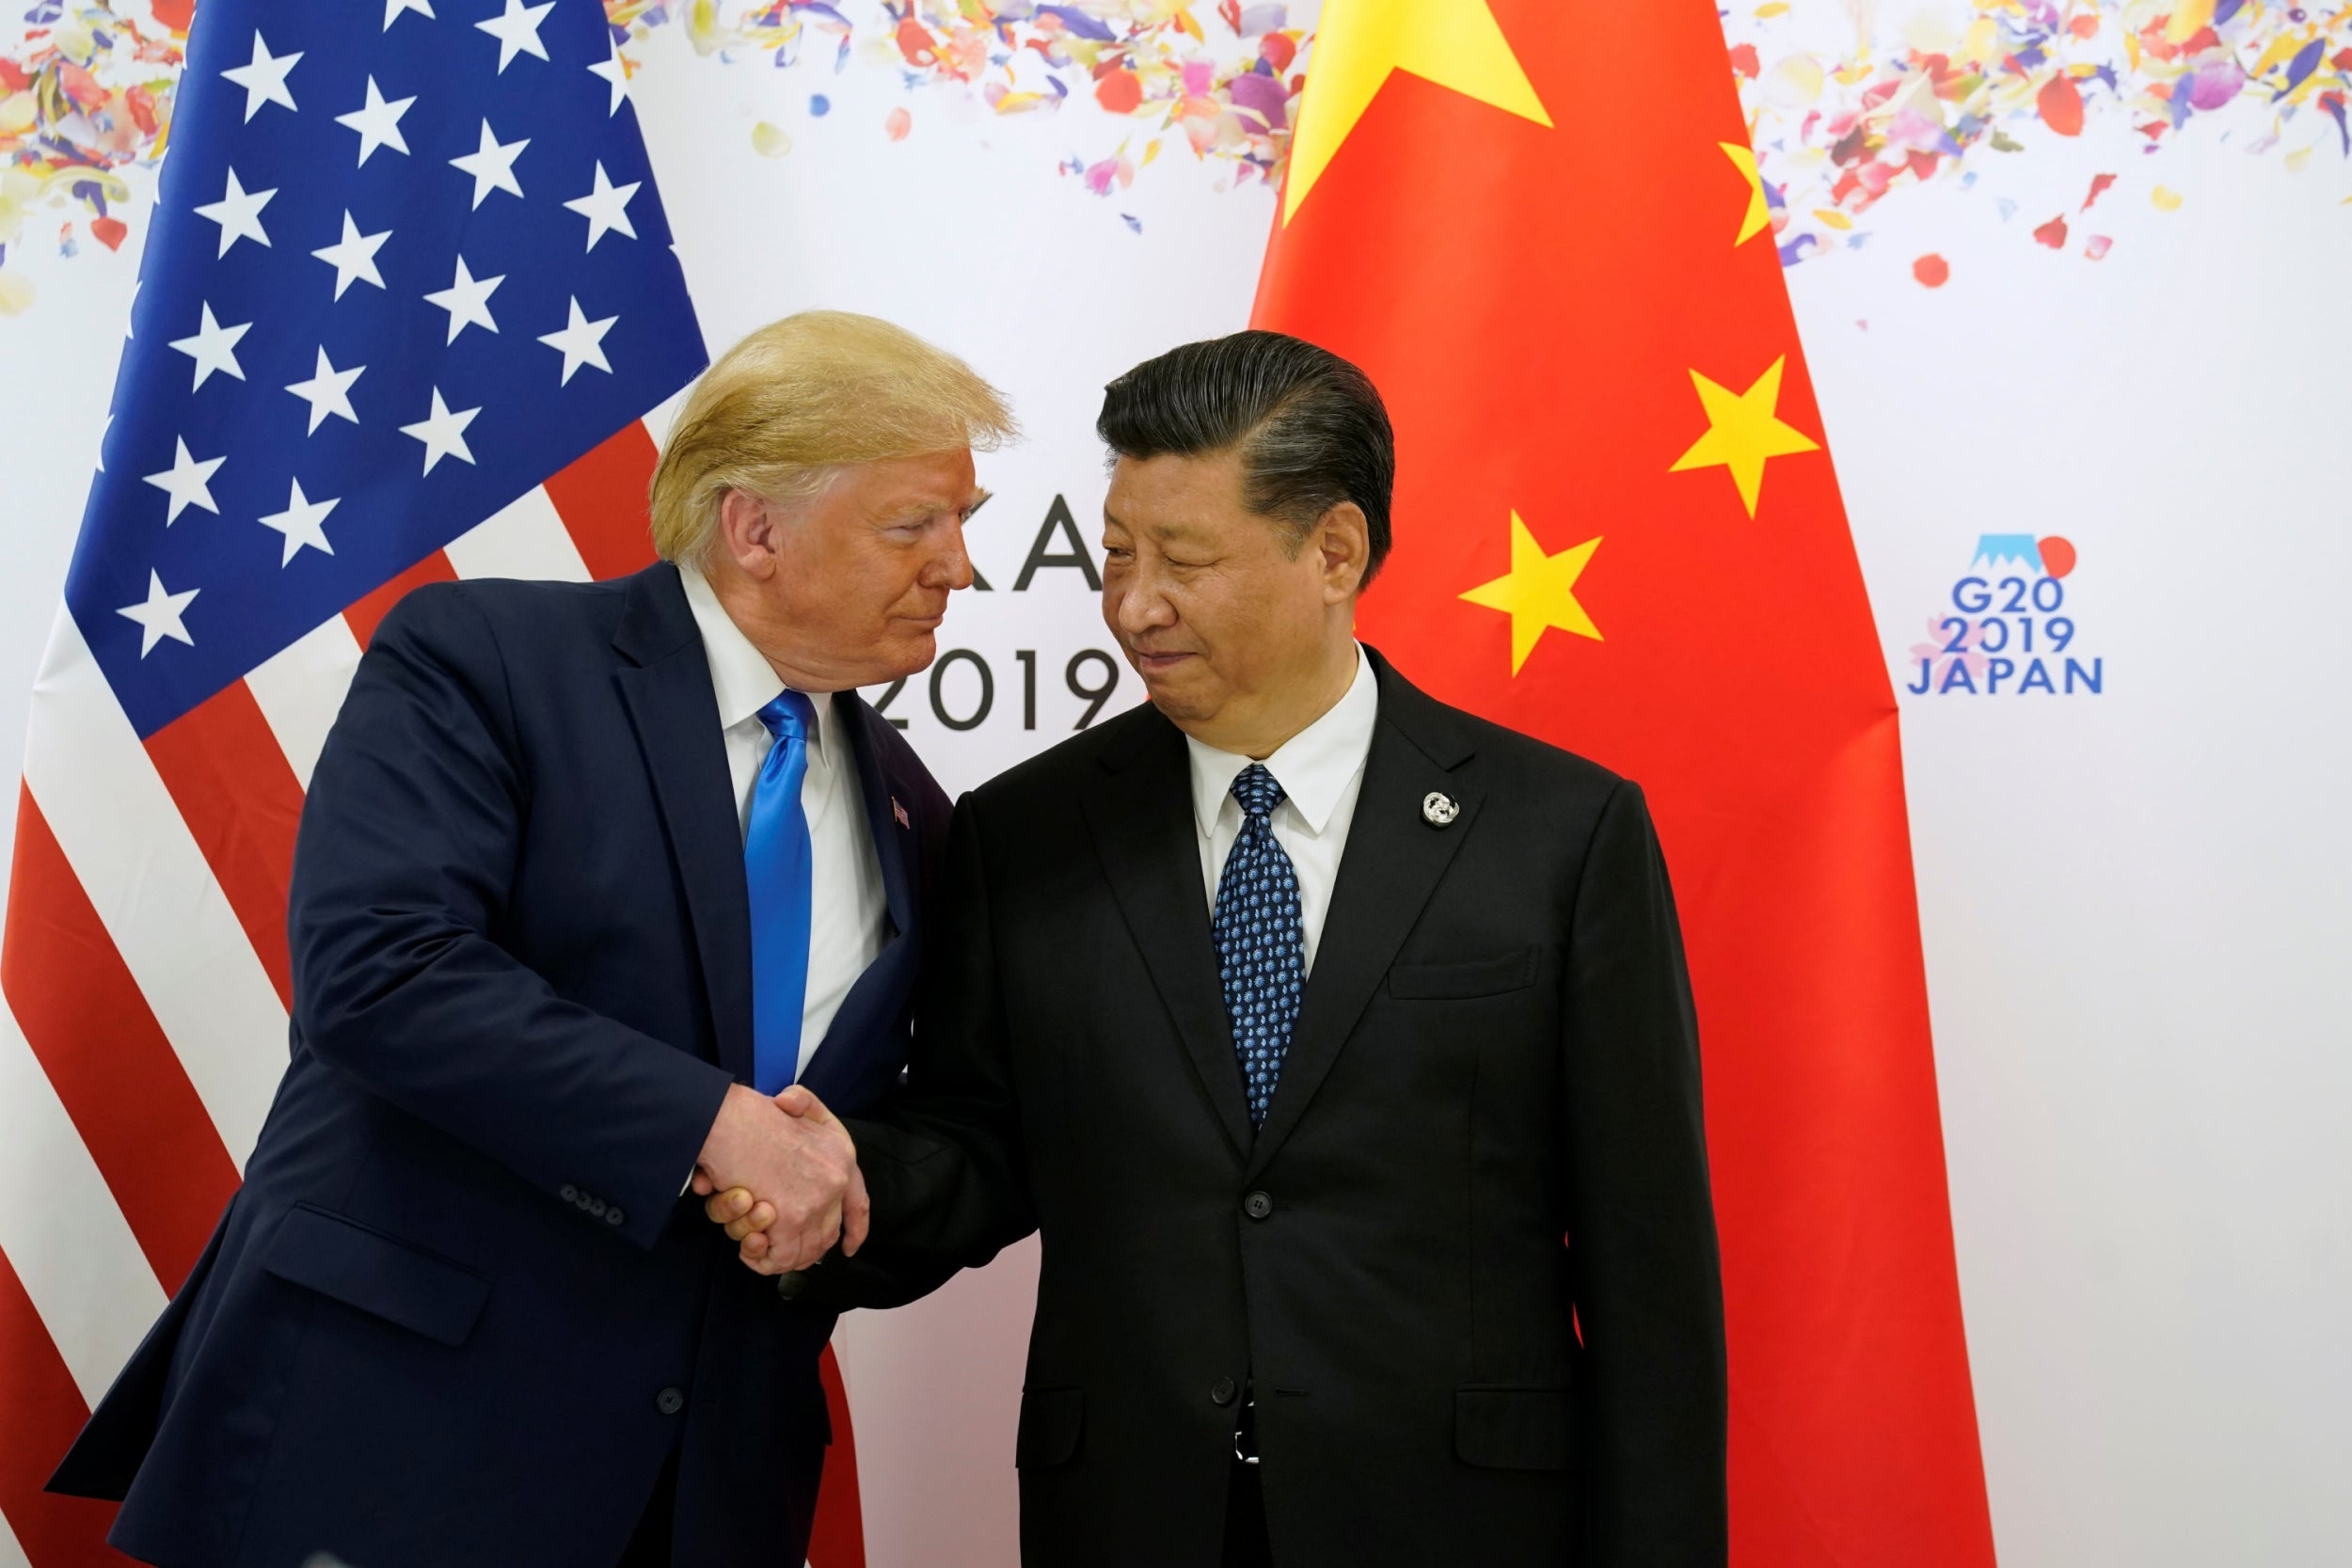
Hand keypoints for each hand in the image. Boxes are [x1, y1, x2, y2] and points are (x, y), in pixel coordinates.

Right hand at [690, 1083, 861, 1273]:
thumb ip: (802, 1102)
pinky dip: (760, 1258)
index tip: (849, 1247)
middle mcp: (836, 1180)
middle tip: (777, 1249)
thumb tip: (788, 1105)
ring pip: (803, 1250)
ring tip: (753, 1243)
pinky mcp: (788, 1221)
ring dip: (776, 1254)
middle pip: (827, 1234)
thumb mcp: (792, 1101)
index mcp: (841, 1153)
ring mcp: (815, 1203)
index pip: (858, 1203)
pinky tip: (746, 1249)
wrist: (727, 1121)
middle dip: (804, 1250)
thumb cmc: (749, 1114)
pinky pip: (779, 1257)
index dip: (854, 1229)